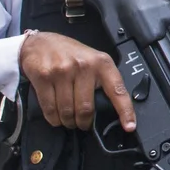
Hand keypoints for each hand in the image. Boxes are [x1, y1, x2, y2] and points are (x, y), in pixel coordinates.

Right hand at [18, 31, 136, 132]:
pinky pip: (50, 108)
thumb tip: (110, 108)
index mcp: (101, 63)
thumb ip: (101, 80)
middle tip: (82, 123)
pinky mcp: (44, 77)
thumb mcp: (92, 60)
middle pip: (86, 109)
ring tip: (68, 120)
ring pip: (67, 111)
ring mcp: (62, 71)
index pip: (117, 90)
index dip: (125, 111)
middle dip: (84, 123)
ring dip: (68, 122)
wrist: (40, 42)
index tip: (129, 126)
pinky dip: (53, 118)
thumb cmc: (69, 54)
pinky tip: (56, 117)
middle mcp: (83, 66)